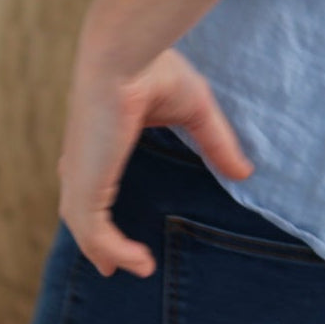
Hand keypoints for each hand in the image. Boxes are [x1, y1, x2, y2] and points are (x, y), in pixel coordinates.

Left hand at [56, 44, 253, 278]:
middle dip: (91, 236)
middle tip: (109, 264)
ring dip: (105, 252)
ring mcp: (81, 171)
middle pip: (78, 206)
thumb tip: (245, 172)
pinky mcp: (86, 184)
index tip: (105, 223)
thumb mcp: (195, 110)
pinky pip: (94, 233)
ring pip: (84, 225)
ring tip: (128, 270)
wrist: (125, 54)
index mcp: (99, 133)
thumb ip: (216, 143)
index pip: (87, 174)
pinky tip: (138, 263)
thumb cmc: (156, 69)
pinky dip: (113, 252)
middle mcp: (84, 154)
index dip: (94, 199)